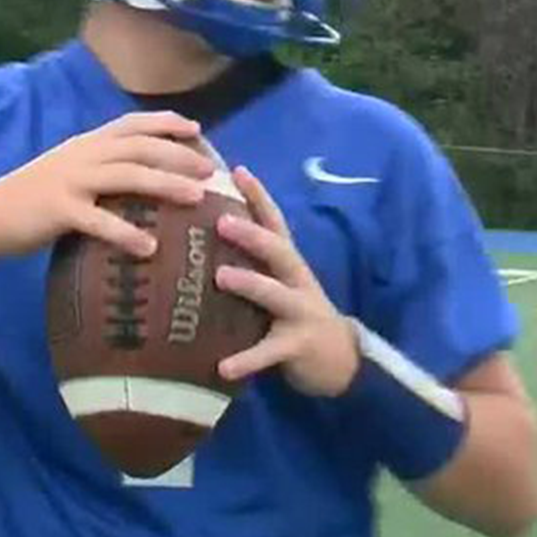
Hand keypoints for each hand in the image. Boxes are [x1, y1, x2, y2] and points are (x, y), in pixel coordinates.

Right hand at [0, 111, 217, 260]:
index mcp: (86, 144)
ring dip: (165, 183)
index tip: (196, 129)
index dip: (165, 122)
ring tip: (196, 197)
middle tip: (212, 168)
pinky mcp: (59, 210)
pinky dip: (126, 232)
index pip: (131, 123)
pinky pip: (99, 220)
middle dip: (178, 153)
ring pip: (127, 175)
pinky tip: (149, 247)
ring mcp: (71, 180)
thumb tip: (140, 179)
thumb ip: (99, 169)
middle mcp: (83, 155)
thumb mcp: (67, 171)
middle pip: (139, 146)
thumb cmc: (31, 199)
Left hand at [214, 165, 358, 396]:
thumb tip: (198, 237)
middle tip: (222, 220)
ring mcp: (300, 312)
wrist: (338, 359)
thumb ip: (248, 261)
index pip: (273, 221)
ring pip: (275, 293)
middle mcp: (295, 280)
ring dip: (249, 283)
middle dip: (252, 234)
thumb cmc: (292, 312)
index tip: (236, 169)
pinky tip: (223, 367)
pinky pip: (270, 352)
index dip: (257, 195)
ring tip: (220, 276)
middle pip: (277, 250)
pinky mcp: (298, 346)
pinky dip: (247, 359)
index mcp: (286, 261)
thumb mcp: (276, 282)